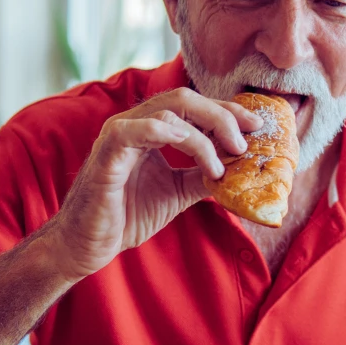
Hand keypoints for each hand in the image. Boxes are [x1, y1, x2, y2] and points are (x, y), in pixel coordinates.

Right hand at [44, 88, 262, 281]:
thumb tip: (240, 169)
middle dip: (222, 116)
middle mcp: (135, 123)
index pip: (194, 107)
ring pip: (169, 110)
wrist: (88, 245)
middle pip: (186, 99)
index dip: (228, 112)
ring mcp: (119, 134)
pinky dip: (170, 133)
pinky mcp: (107, 153)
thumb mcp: (177, 192)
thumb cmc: (126, 215)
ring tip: (221, 164)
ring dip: (205, 135)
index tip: (257, 126)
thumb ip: (203, 176)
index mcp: (151, 129)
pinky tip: (196, 151)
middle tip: (245, 142)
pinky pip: (137, 129)